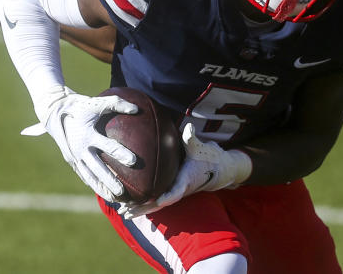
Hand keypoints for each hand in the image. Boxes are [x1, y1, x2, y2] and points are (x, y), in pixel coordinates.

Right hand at [23, 91, 137, 201]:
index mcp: (87, 135)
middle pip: (98, 169)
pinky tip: (102, 192)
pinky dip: (93, 183)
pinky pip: (83, 174)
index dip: (120, 153)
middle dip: (110, 181)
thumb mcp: (96, 102)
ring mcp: (74, 156)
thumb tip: (138, 109)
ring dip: (101, 189)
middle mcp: (80, 148)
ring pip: (89, 177)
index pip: (107, 146)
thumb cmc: (78, 105)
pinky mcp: (70, 159)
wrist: (53, 111)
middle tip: (123, 192)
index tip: (133, 161)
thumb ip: (117, 104)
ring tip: (115, 200)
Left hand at [120, 123, 251, 217]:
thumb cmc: (208, 156)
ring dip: (140, 209)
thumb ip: (191, 139)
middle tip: (127, 213)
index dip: (169, 196)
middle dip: (144, 208)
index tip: (158, 201)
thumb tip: (189, 127)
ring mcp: (175, 192)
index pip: (177, 190)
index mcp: (186, 179)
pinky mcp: (172, 190)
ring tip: (123, 214)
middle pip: (160, 203)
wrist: (219, 169)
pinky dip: (143, 204)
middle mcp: (179, 189)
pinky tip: (128, 206)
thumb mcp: (200, 147)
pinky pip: (156, 200)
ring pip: (156, 204)